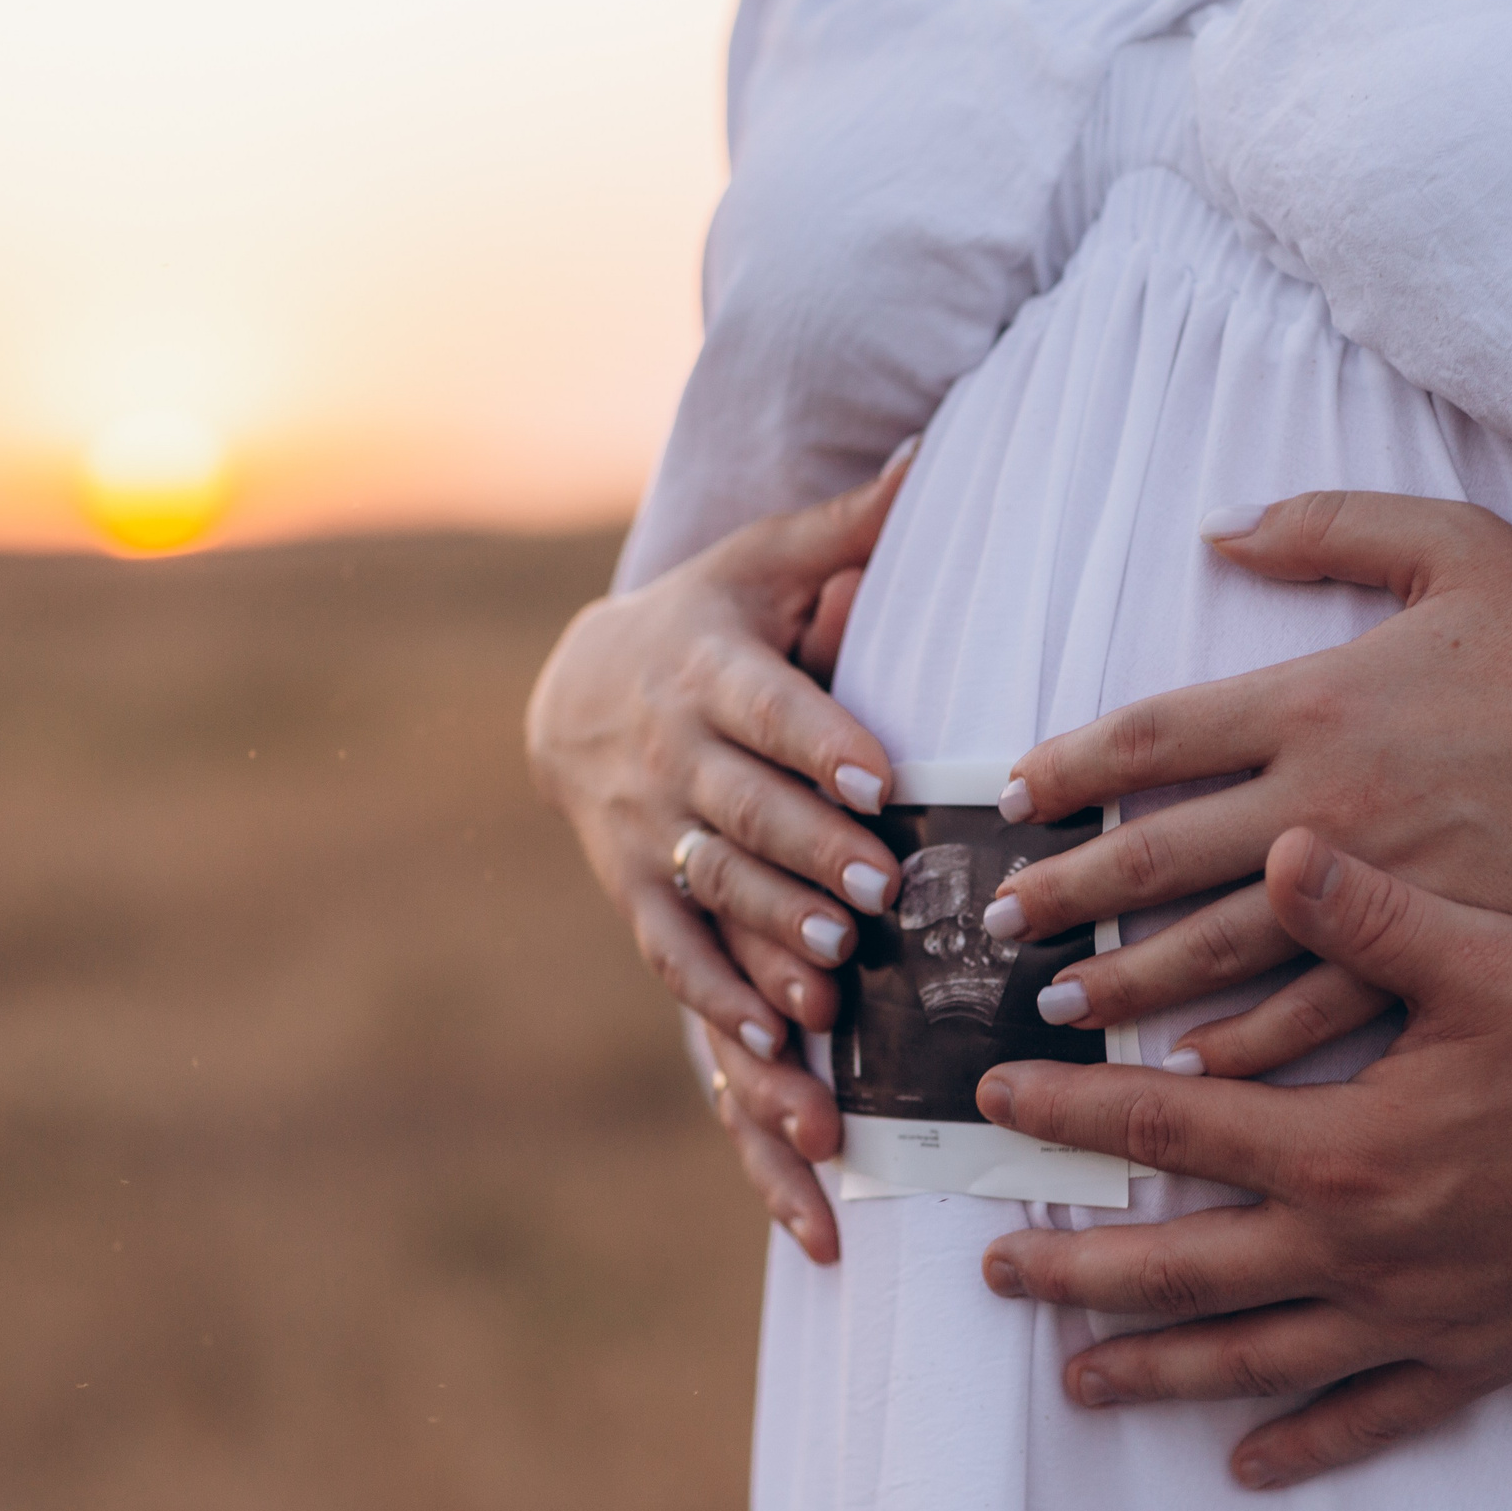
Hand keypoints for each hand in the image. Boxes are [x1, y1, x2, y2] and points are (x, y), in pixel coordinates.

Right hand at [526, 456, 913, 1260]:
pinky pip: (674, 956)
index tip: (880, 780)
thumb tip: (933, 454)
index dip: (819, 743)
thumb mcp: (764, 561)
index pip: (767, 708)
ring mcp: (644, 834)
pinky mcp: (634, 893)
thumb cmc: (711, 618)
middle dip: (804, 856)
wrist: (577, 686)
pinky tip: (775, 1056)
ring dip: (765, 940)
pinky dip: (721, 1007)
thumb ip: (849, 527)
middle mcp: (668, 755)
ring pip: (706, 893)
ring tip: (831, 983)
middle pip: (739, 812)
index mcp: (709, 668)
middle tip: (876, 897)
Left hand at [973, 831, 1511, 1487]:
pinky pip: (1372, 1414)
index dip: (1073, 1111)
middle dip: (1075, 1268)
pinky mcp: (1475, 1357)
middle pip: (1180, 1268)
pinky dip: (1305, 1442)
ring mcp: (1413, 1317)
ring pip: (1252, 1358)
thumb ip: (1367, 910)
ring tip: (1075, 1379)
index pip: (1169, 1126)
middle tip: (992, 1267)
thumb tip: (1273, 847)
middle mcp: (1358, 1249)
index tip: (995, 1101)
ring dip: (1154, 1368)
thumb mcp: (1486, 956)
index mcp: (1341, 1146)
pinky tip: (1248, 1464)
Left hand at [986, 492, 1511, 1070]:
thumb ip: (1326, 526)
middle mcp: (1325, 796)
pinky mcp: (1429, 945)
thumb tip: (1218, 527)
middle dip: (1069, 892)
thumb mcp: (1451, 541)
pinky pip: (1316, 1012)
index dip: (1072, 766)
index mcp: (1316, 696)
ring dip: (1130, 978)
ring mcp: (1374, 882)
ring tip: (1059, 1005)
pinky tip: (1189, 1072)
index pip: (1156, 734)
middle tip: (997, 927)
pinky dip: (1247, 1046)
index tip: (1015, 797)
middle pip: (1160, 855)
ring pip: (1219, 946)